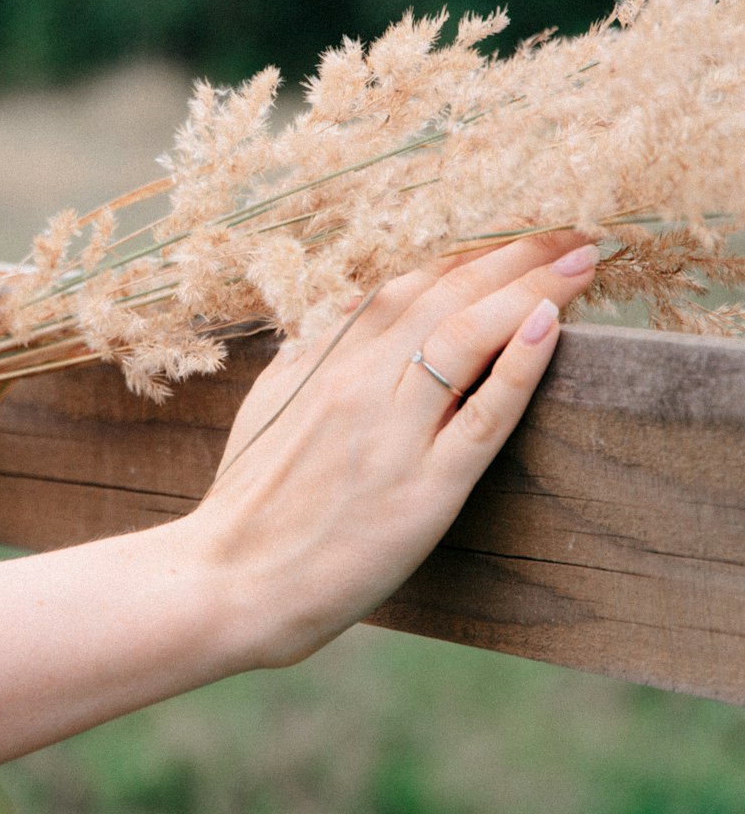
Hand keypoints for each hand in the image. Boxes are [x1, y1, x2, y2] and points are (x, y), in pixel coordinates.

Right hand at [190, 231, 598, 668]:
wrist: (229, 581)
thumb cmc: (249, 501)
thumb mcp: (272, 403)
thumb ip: (314, 353)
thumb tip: (349, 312)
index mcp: (328, 358)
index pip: (411, 284)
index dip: (471, 254)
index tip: (519, 236)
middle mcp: (360, 381)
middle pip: (447, 295)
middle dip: (516, 255)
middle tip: (574, 232)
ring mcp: (393, 433)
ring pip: (467, 337)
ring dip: (531, 290)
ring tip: (584, 263)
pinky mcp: (423, 490)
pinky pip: (482, 416)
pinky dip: (520, 365)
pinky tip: (552, 325)